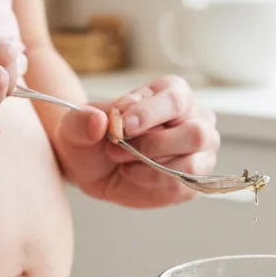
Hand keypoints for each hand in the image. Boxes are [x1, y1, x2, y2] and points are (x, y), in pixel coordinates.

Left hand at [53, 75, 218, 207]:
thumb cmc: (93, 138)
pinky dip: (155, 182)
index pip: (174, 100)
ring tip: (124, 163)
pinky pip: (184, 185)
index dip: (149, 115)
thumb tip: (98, 119)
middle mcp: (194, 118)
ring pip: (193, 163)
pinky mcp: (193, 178)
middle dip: (152, 145)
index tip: (123, 127)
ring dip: (153, 167)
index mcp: (172, 92)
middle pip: (194, 133)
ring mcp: (199, 151)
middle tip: (117, 149)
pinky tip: (134, 174)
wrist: (93, 166)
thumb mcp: (76, 126)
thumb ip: (82, 120)